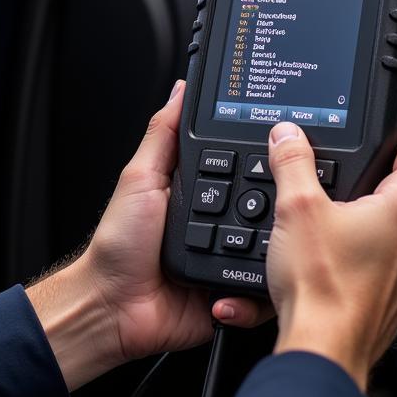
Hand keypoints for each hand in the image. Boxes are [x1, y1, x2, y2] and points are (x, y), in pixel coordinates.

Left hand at [27, 81, 270, 390]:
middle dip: (279, 211)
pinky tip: (234, 288)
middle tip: (280, 207)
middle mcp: (219, 226)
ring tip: (267, 251)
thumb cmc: (118, 244)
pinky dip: (254, 295)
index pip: (242, 169)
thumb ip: (163, 133)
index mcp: (201, 194)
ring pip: (273, 253)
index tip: (284, 151)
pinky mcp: (231, 294)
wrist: (111, 307)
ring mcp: (228, 261)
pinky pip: (260, 295)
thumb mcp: (140, 177)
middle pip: (267, 210)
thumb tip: (180, 90)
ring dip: (273, 254)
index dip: (263, 161)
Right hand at [266, 112, 396, 391]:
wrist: (323, 353)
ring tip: (324, 219)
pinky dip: (359, 255)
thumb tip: (288, 135)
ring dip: (364, 218)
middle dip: (372, 176)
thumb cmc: (321, 288)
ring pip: (392, 230)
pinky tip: (326, 259)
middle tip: (340, 170)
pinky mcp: (395, 300)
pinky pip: (383, 264)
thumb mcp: (296, 208)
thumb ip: (293, 162)